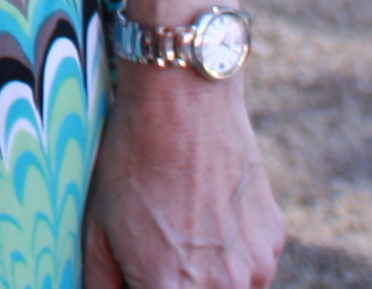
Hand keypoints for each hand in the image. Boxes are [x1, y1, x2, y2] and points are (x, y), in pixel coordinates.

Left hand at [84, 61, 282, 288]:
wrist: (184, 100)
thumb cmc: (132, 161)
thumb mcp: (97, 230)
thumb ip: (102, 284)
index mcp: (171, 288)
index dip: (141, 287)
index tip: (134, 274)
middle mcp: (223, 287)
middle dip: (173, 284)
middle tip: (154, 253)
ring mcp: (256, 266)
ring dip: (205, 279)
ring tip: (179, 229)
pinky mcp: (274, 241)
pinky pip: (250, 266)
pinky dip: (229, 255)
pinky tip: (205, 214)